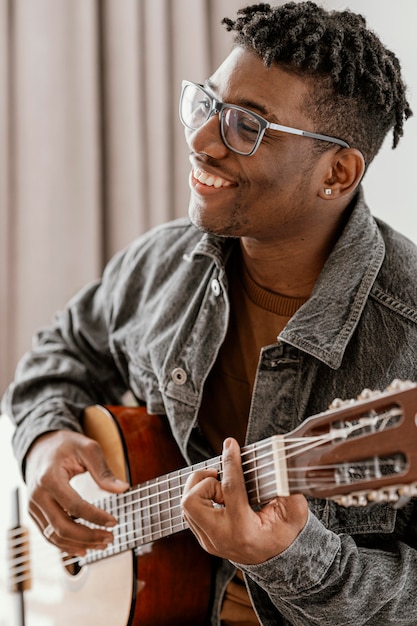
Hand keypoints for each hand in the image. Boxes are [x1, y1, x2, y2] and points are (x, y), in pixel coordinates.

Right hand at [25, 430, 128, 555]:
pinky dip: (66, 545)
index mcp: (49, 477)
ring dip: (79, 544)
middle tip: (110, 538)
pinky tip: (83, 548)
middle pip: (62, 527)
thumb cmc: (66, 445)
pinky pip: (48, 535)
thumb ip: (104, 471)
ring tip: (102, 544)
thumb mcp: (88, 449)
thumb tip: (123, 489)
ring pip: (54, 536)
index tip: (114, 522)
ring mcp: (33, 506)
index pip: (74, 505)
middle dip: (88, 536)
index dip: (96, 517)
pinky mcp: (34, 513)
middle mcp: (37, 495)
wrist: (40, 446)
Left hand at [181, 437, 307, 564]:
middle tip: (220, 477)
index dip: (231, 462)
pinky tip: (217, 494)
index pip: (230, 489)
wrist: (275, 561)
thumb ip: (287, 489)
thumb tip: (279, 465)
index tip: (230, 443)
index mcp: (243, 530)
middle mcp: (221, 537)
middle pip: (192, 501)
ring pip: (186, 505)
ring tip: (220, 487)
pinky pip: (189, 511)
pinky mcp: (202, 538)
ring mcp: (208, 540)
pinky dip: (200, 496)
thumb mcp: (293, 513)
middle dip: (203, 481)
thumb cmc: (283, 533)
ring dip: (201, 488)